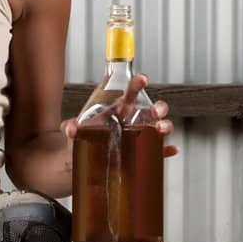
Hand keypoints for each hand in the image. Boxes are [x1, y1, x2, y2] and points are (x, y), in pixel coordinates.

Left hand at [60, 73, 178, 157]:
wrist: (82, 162)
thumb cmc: (83, 138)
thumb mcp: (74, 131)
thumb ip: (70, 127)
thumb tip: (71, 129)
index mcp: (119, 109)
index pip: (131, 92)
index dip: (138, 84)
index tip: (142, 79)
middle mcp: (134, 121)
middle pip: (152, 110)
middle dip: (158, 107)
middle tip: (156, 111)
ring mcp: (140, 137)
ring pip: (160, 128)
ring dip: (165, 126)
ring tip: (162, 128)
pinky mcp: (143, 155)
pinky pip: (159, 152)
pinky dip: (166, 150)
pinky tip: (171, 150)